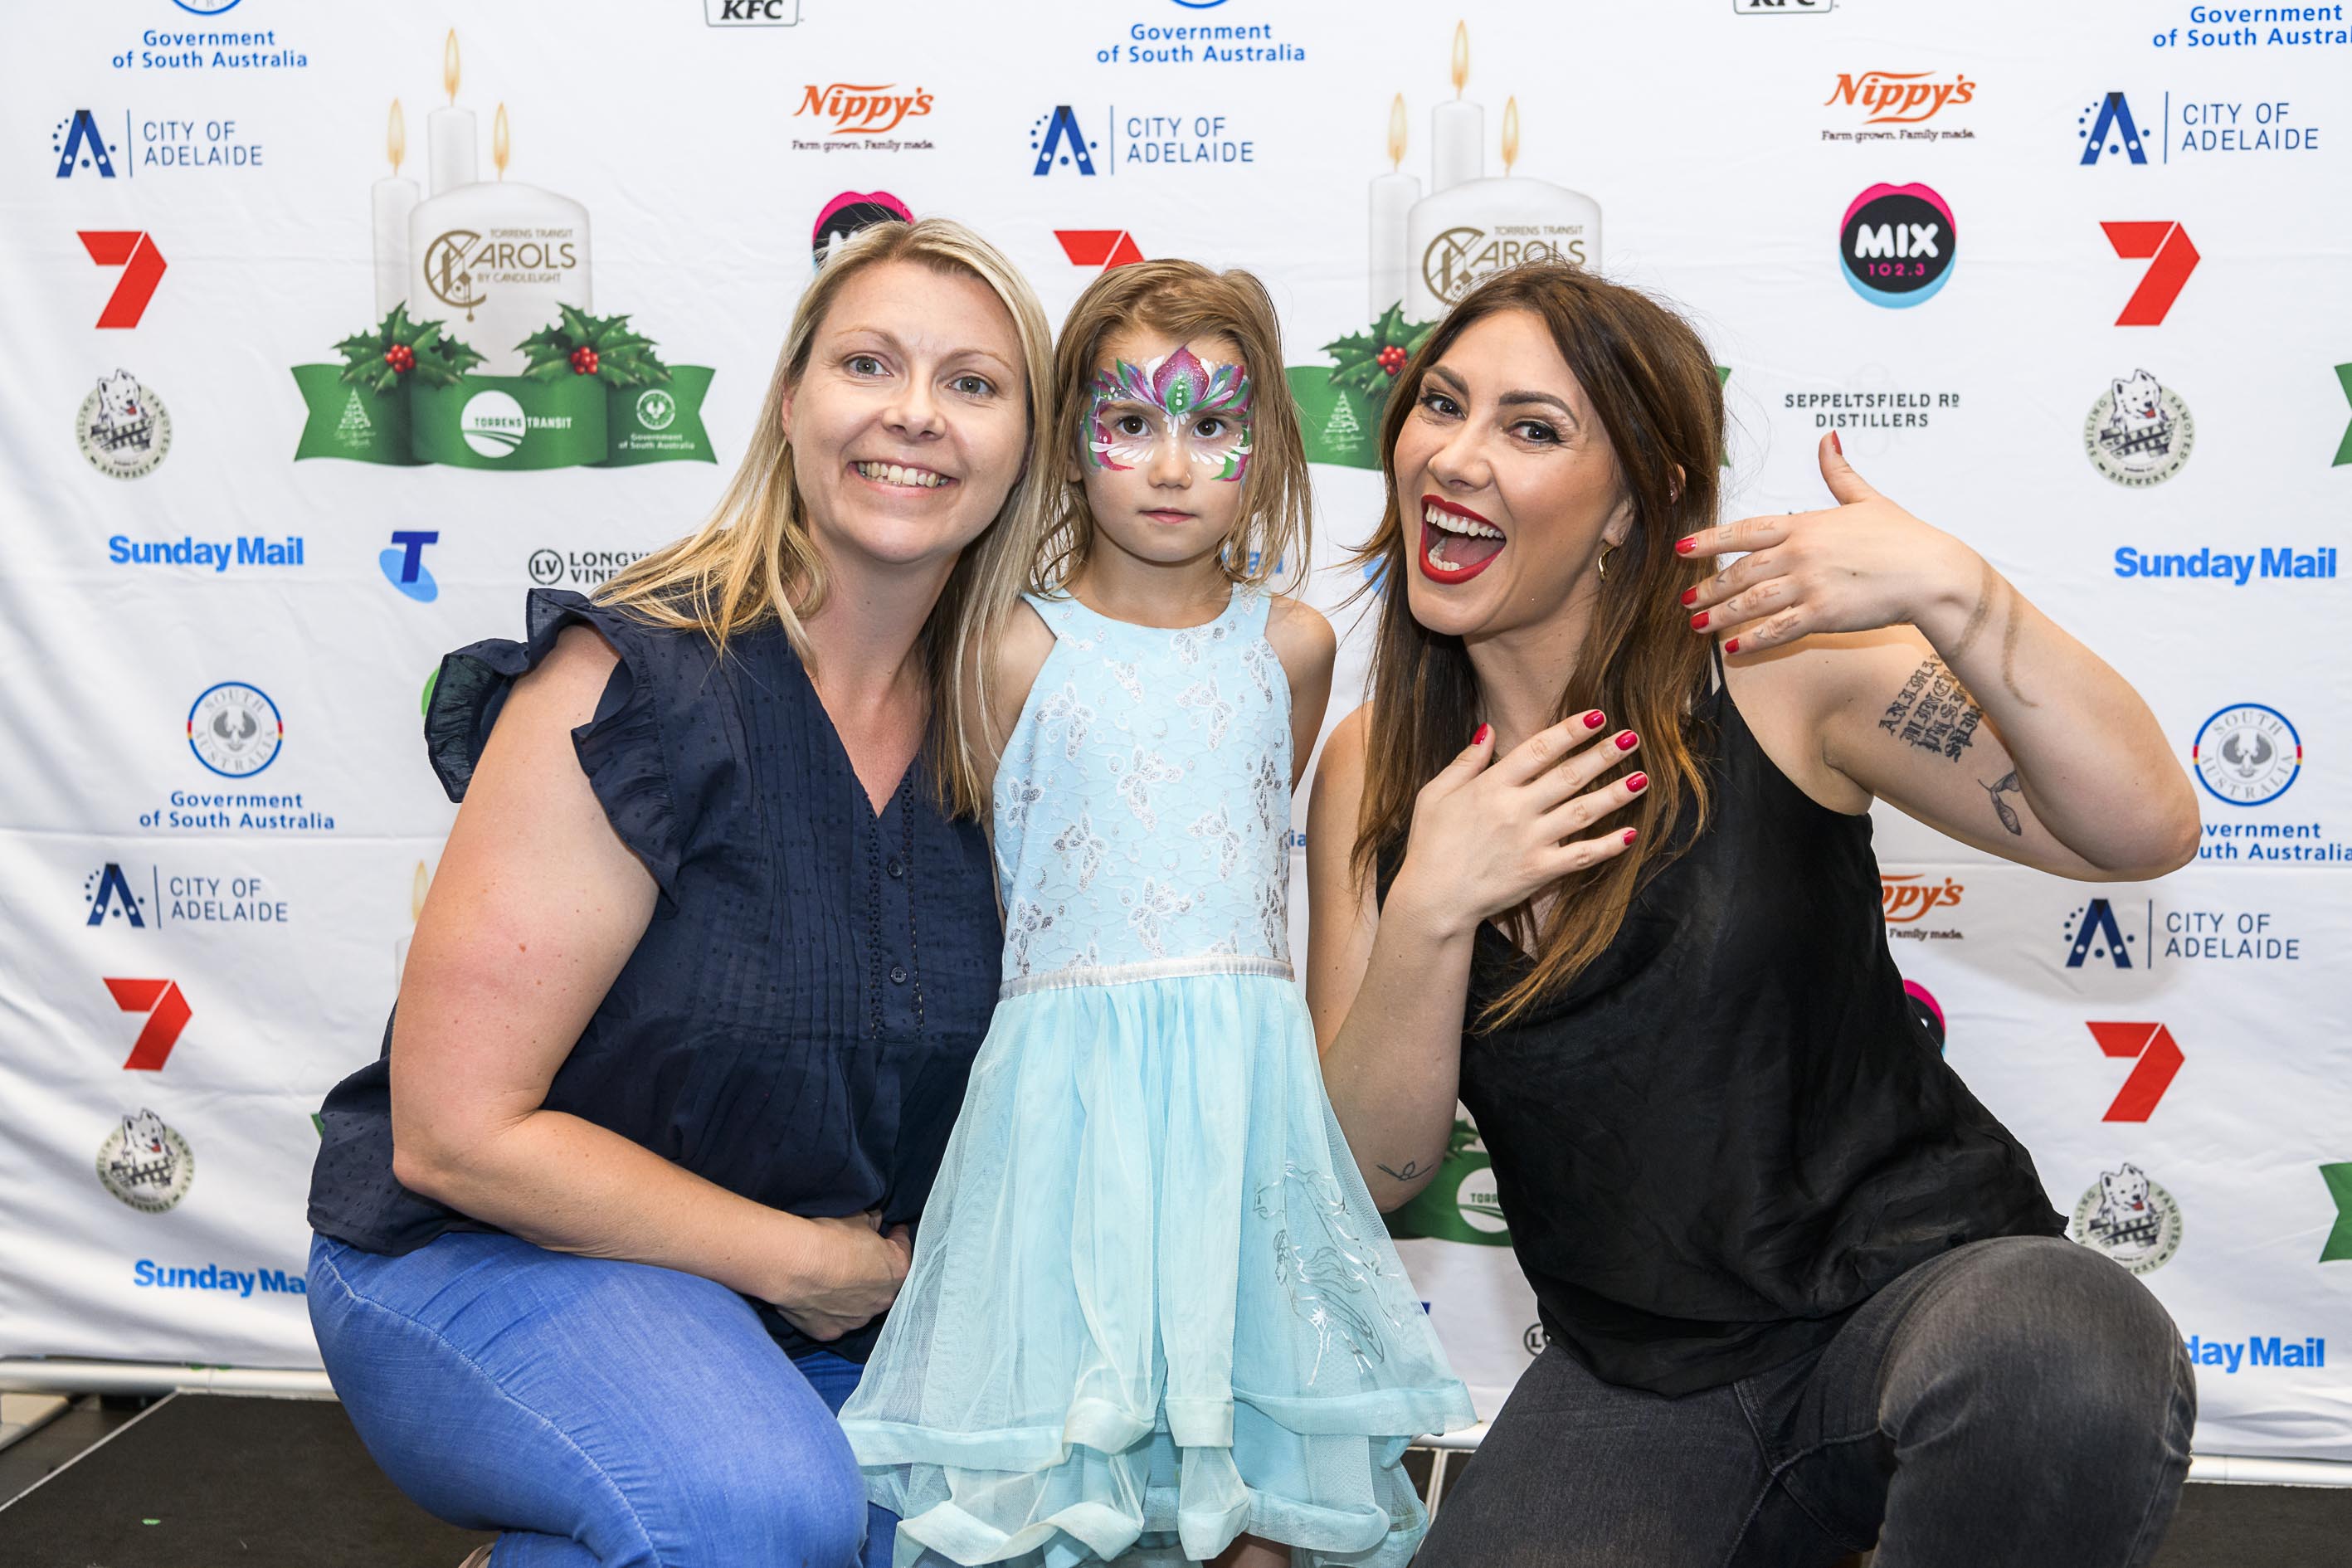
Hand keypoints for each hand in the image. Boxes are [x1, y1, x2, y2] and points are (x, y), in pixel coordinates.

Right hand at [768, 1210, 912, 1341]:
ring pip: (860, 1306)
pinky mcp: (831, 1331)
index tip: (892, 1232)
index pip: (903, 1250)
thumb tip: (875, 1221)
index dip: (896, 1238)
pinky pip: (834, 1320)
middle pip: (883, 1284)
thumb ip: (872, 1222)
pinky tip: (817, 1296)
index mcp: (896, 1271)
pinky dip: (829, 1309)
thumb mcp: (857, 1218)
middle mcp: (882, 1301)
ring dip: (852, 1294)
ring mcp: (857, 1320)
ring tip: (832, 1280)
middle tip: (857, 1257)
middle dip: (874, 1271)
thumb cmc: (830, 1238)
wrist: (794, 1264)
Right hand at [1392, 713, 1645, 938]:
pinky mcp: (1539, 871)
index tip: (1598, 716)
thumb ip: (1466, 761)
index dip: (1571, 730)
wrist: (1433, 899)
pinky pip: (1581, 855)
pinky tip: (1631, 834)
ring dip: (1616, 794)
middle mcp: (1516, 809)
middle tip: (1633, 738)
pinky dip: (1608, 846)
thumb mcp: (1435, 794)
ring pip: (1583, 812)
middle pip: (1569, 775)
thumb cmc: (1431, 845)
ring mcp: (1530, 841)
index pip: (1540, 749)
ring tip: (1642, 778)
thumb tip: (1488, 730)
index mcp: (1491, 786)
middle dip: (1604, 754)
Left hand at [1678, 432, 1974, 655]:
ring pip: (1751, 602)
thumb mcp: (1867, 499)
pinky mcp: (1823, 615)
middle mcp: (1800, 553)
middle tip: (1684, 599)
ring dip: (1720, 615)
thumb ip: (1838, 473)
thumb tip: (1827, 438)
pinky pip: (1777, 629)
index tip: (1681, 548)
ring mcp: (1809, 585)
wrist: (1933, 573)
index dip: (1709, 540)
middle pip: (1741, 571)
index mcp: (1806, 525)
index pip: (1745, 531)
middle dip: (1709, 587)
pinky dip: (1752, 640)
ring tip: (1697, 625)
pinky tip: (1732, 649)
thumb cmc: (1904, 538)